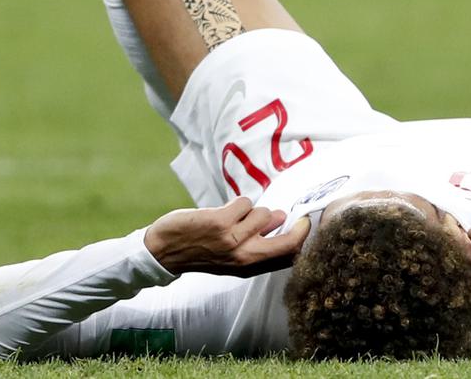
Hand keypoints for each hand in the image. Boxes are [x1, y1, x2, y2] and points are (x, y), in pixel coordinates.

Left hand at [144, 197, 310, 276]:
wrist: (164, 251)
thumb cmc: (200, 252)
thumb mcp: (232, 259)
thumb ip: (257, 244)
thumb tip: (281, 219)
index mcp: (249, 267)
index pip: (287, 256)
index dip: (302, 239)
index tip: (306, 224)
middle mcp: (245, 256)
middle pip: (287, 240)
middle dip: (295, 225)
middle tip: (287, 216)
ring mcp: (234, 239)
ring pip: (263, 213)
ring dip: (251, 211)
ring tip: (234, 218)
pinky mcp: (222, 222)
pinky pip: (244, 203)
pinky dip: (236, 204)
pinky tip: (221, 213)